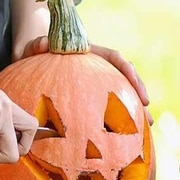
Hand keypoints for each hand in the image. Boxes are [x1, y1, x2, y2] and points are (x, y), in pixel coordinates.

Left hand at [19, 36, 152, 124]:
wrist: (34, 60)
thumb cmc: (36, 52)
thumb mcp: (35, 47)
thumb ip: (37, 44)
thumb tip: (42, 44)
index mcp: (89, 53)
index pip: (113, 57)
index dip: (125, 68)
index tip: (133, 79)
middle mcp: (97, 67)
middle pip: (124, 78)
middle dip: (137, 93)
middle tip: (146, 110)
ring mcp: (96, 81)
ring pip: (120, 93)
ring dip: (133, 109)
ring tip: (145, 127)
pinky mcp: (90, 95)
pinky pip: (106, 107)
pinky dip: (115, 120)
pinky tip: (124, 135)